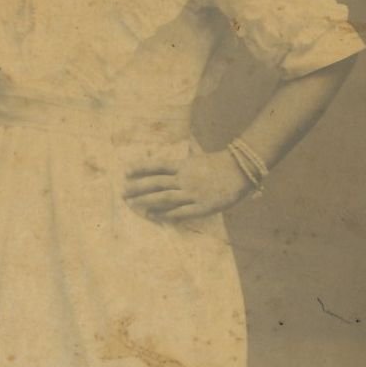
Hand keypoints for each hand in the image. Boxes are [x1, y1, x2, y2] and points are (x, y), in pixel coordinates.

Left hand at [122, 149, 252, 221]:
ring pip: (164, 198)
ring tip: (133, 205)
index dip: (141, 169)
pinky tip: (153, 216)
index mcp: (184, 166)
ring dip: (147, 201)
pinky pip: (180, 212)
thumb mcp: (200, 157)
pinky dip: (166, 214)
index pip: (157, 166)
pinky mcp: (201, 206)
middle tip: (123, 193)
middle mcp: (185, 179)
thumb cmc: (220, 163)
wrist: (241, 171)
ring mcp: (192, 193)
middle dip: (138, 188)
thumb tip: (180, 150)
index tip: (126, 172)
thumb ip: (187, 158)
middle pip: (156, 183)